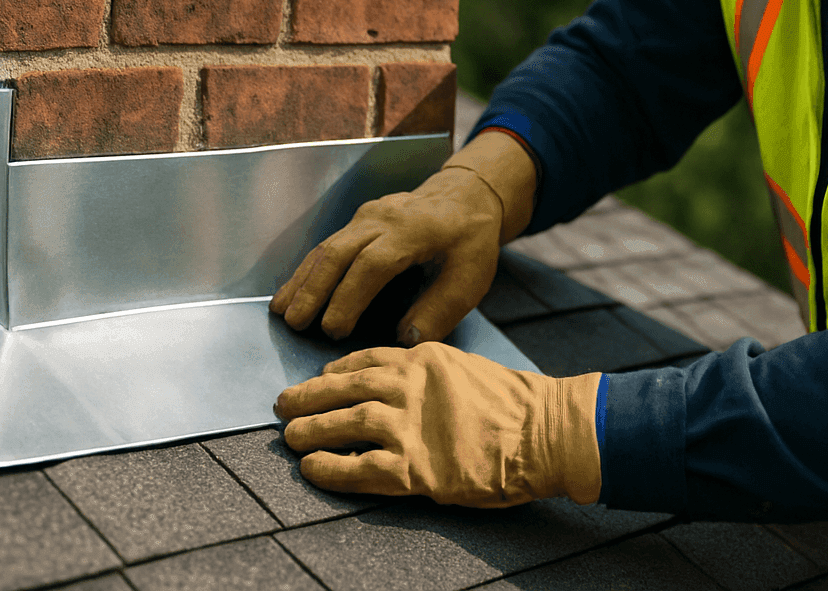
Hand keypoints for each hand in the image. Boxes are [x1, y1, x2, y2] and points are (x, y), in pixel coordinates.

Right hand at [270, 166, 502, 344]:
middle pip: (339, 252)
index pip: (373, 264)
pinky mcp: (359, 220)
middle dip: (314, 290)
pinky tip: (292, 292)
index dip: (350, 297)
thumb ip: (440, 310)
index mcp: (413, 231)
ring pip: (327, 247)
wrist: (466, 194)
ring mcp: (367, 216)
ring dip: (302, 280)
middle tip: (295, 324)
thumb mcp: (471, 277)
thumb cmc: (470, 240)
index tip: (333, 330)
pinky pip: (329, 244)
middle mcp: (383, 219)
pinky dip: (308, 269)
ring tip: (281, 311)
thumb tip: (404, 339)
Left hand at [276, 342, 601, 507]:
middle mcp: (410, 386)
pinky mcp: (415, 468)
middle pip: (345, 387)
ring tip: (291, 437)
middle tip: (283, 404)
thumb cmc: (514, 405)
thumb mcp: (466, 368)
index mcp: (423, 358)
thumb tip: (400, 385)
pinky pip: (360, 469)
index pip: (366, 358)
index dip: (336, 370)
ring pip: (346, 423)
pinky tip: (313, 469)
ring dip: (313, 429)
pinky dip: (331, 469)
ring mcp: (410, 426)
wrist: (545, 432)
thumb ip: (430, 374)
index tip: (320, 377)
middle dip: (309, 395)